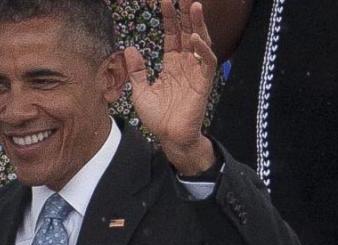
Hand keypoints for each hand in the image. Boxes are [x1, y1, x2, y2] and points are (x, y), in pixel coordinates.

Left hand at [126, 0, 218, 174]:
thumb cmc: (158, 118)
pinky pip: (208, 63)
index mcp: (172, 65)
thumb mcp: (140, 91)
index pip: (172, 35)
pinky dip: (203, 50)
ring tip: (194, 6)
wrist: (169, 138)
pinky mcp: (204, 83)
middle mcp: (186, 65)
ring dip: (198, 24)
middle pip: (188, 33)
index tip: (164, 1)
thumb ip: (136, 70)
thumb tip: (129, 49)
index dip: (169, 18)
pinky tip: (196, 38)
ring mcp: (196, 72)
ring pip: (201, 42)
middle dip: (185, 14)